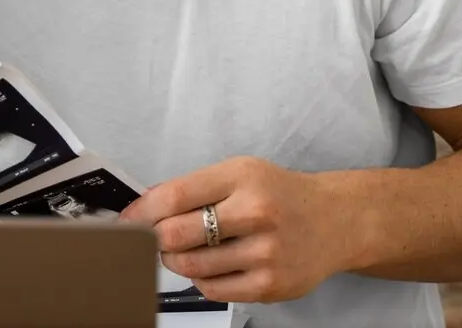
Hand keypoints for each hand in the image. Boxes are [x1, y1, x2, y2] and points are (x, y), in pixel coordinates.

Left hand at [120, 156, 355, 303]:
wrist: (334, 221)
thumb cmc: (278, 193)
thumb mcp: (240, 173)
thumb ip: (196, 188)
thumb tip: (145, 208)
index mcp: (242, 177)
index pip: (174, 196)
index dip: (141, 211)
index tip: (127, 219)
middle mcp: (256, 214)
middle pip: (177, 235)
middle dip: (155, 238)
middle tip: (155, 237)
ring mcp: (265, 253)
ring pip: (192, 266)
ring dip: (174, 261)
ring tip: (182, 250)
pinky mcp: (270, 286)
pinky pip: (213, 290)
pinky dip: (200, 279)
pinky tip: (210, 265)